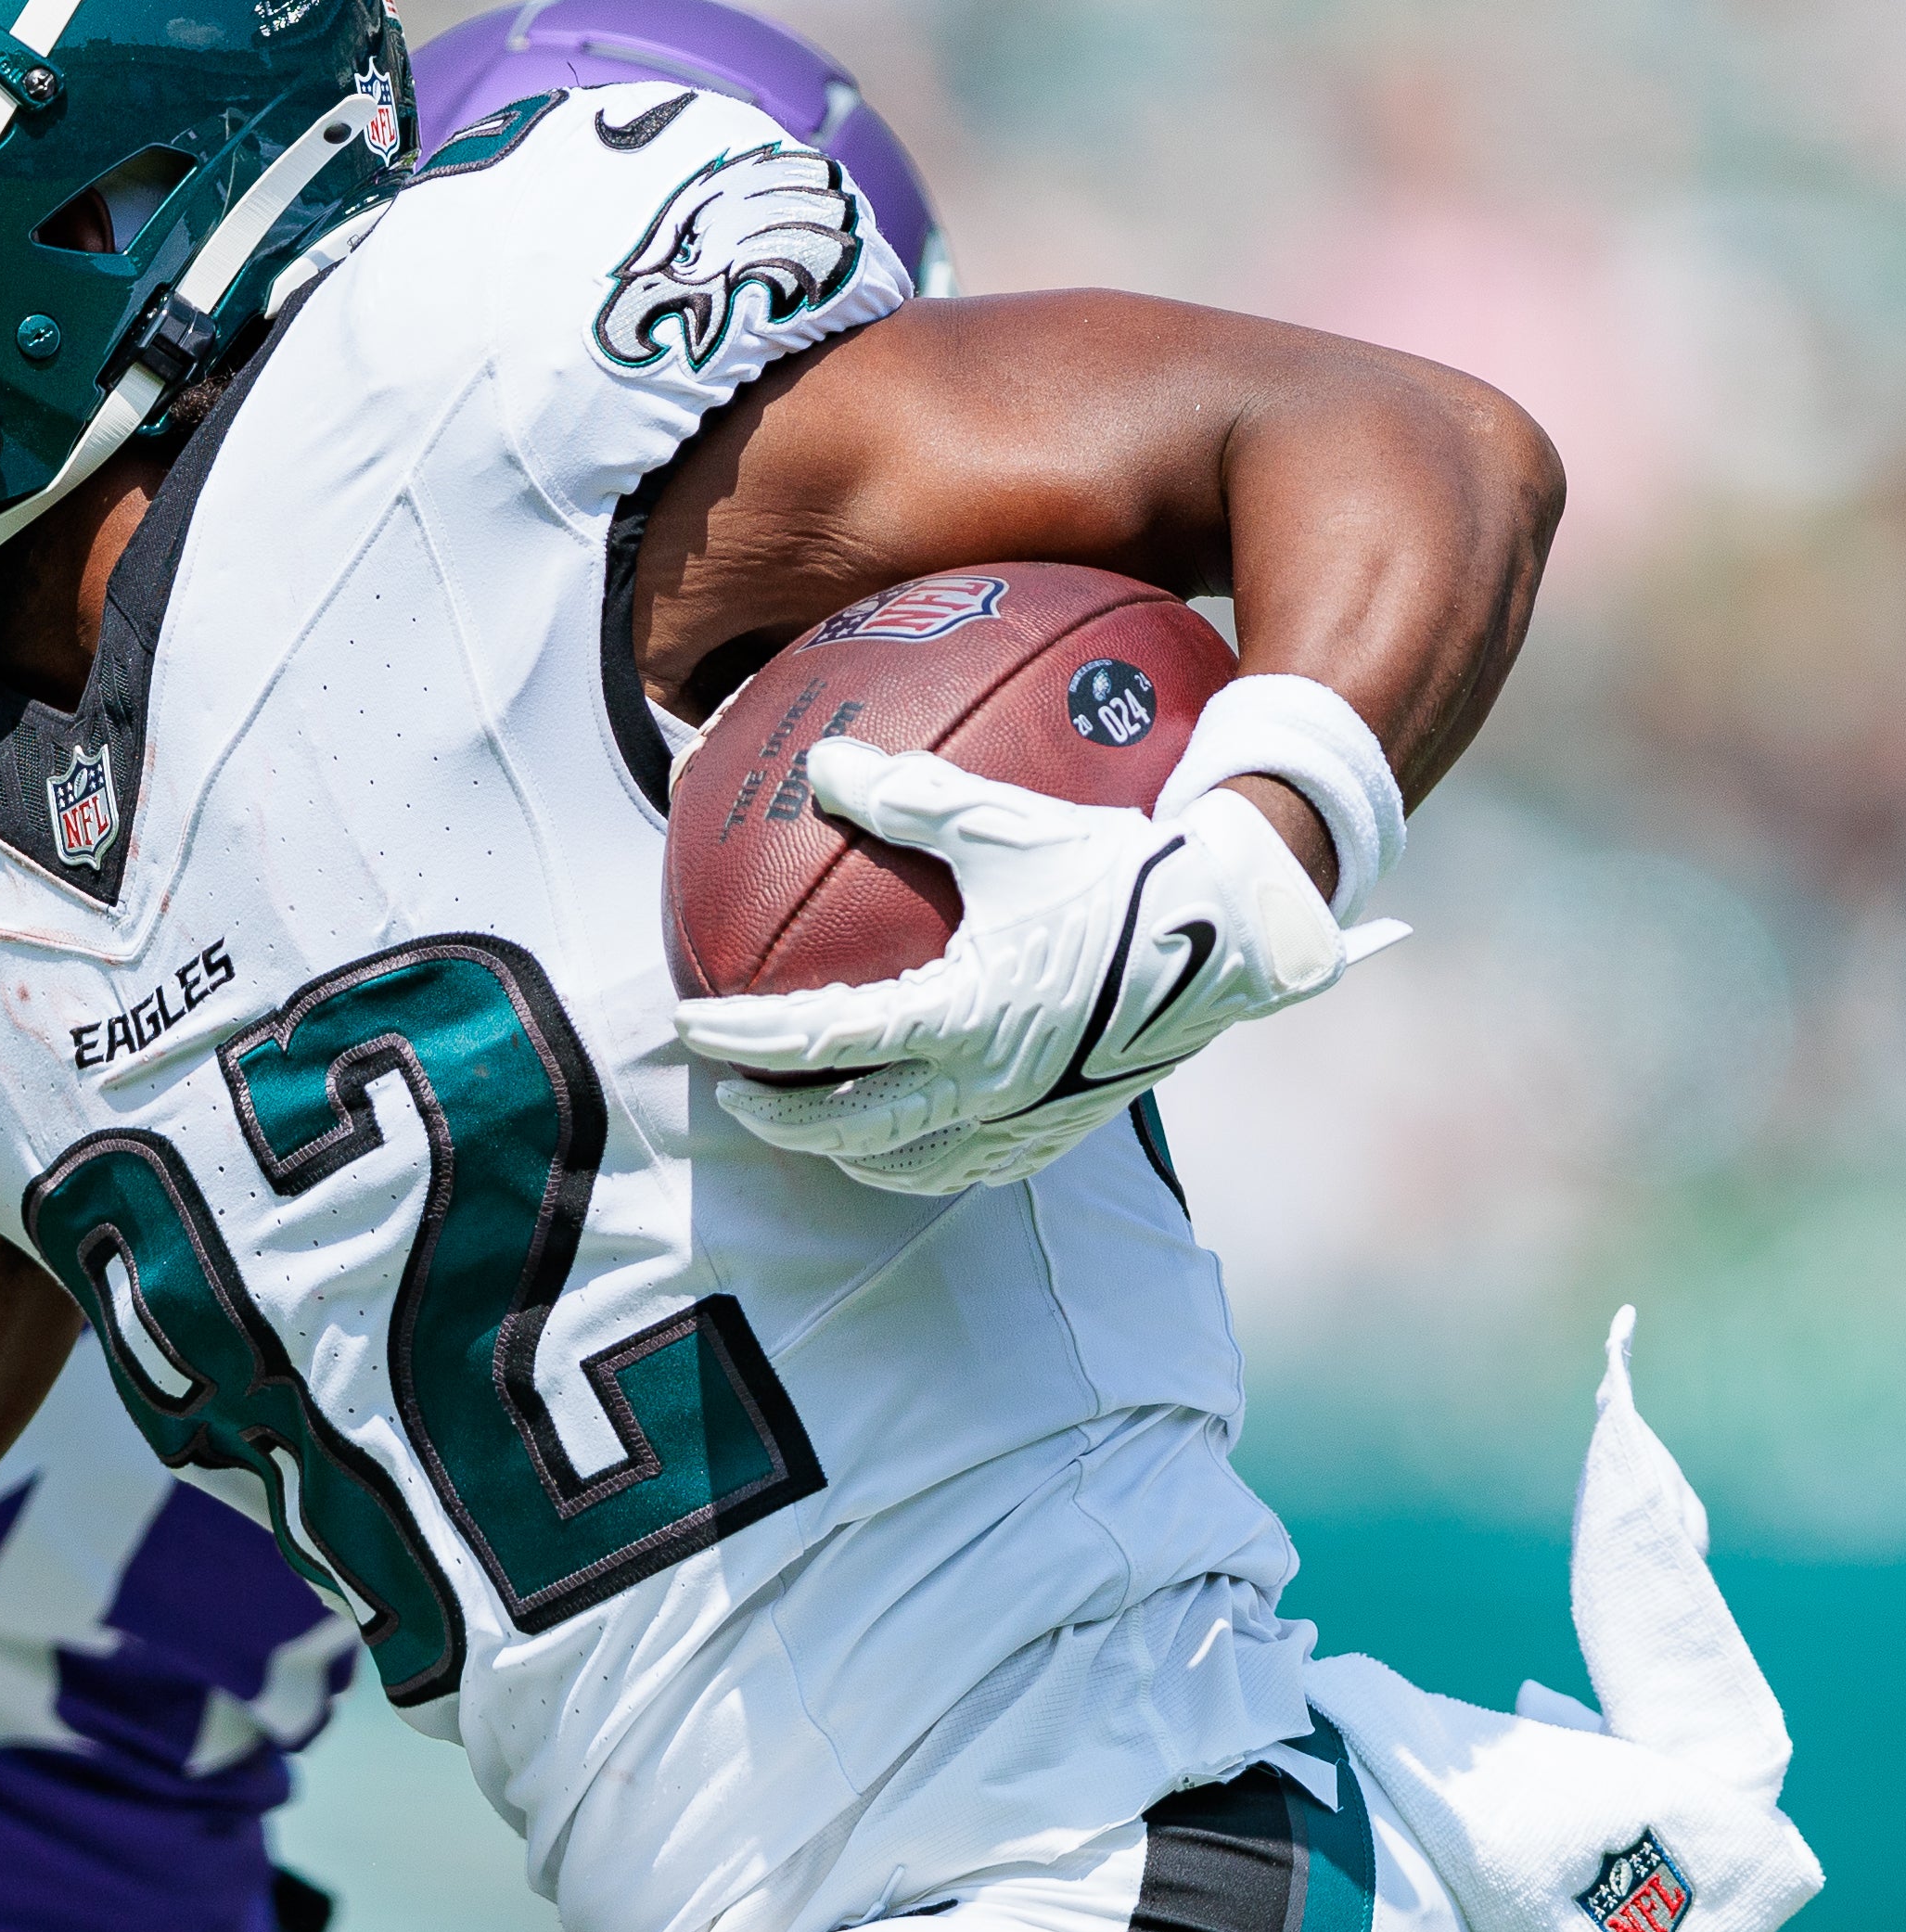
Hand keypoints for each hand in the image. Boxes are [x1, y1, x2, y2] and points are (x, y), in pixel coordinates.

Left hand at [670, 741, 1400, 1194]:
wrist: (1242, 927)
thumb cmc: (1123, 865)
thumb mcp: (1008, 823)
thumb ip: (908, 797)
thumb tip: (822, 763)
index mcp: (962, 1016)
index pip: (819, 1040)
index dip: (741, 1037)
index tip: (688, 1023)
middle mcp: (991, 1085)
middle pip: (851, 1130)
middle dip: (779, 1120)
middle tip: (732, 1092)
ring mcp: (1031, 1116)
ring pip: (913, 1167)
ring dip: (849, 1153)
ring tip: (813, 1125)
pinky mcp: (1070, 1127)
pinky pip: (977, 1168)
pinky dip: (924, 1163)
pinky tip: (914, 1136)